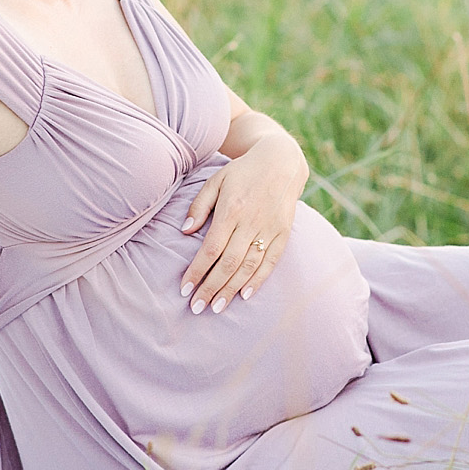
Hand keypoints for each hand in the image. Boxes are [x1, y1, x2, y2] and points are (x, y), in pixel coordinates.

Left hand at [178, 133, 308, 313]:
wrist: (281, 161)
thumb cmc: (242, 172)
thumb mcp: (216, 180)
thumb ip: (199, 206)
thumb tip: (185, 231)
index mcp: (231, 209)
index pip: (211, 249)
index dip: (197, 271)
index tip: (185, 289)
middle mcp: (251, 222)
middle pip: (229, 263)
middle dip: (211, 288)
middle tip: (197, 308)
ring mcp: (270, 229)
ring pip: (249, 266)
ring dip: (232, 289)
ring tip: (217, 307)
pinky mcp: (283, 233)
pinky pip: (271, 261)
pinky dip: (258, 280)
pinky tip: (245, 295)